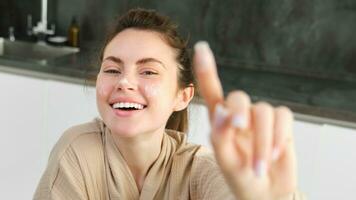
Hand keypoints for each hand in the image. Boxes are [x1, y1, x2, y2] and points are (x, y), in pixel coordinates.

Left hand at [193, 42, 296, 199]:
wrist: (265, 193)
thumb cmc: (240, 177)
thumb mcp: (225, 160)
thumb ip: (221, 136)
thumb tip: (222, 111)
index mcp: (220, 122)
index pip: (212, 91)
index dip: (207, 70)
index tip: (201, 48)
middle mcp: (240, 115)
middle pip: (239, 97)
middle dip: (239, 111)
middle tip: (238, 127)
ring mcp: (261, 118)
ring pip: (263, 111)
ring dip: (262, 140)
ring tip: (259, 166)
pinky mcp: (281, 123)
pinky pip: (283, 117)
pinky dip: (278, 137)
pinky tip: (274, 155)